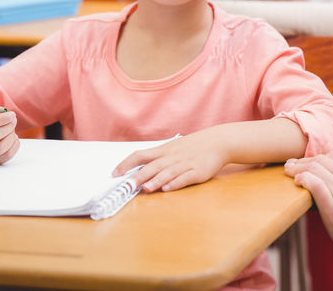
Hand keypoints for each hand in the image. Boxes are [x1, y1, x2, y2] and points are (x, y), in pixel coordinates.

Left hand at [112, 129, 229, 192]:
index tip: (114, 173)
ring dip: (156, 180)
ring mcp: (185, 165)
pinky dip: (176, 183)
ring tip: (146, 188)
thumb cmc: (193, 147)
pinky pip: (185, 178)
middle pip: (152, 166)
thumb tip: (138, 168)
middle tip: (126, 186)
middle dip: (138, 176)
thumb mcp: (173, 148)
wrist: (218, 142)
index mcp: (164, 151)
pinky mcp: (197, 172)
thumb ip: (158, 158)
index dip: (126, 164)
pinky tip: (168, 188)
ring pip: (168, 173)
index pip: (140, 155)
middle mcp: (172, 157)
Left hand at [284, 146, 332, 273]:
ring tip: (290, 172)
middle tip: (291, 165)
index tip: (304, 162)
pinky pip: (315, 186)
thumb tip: (328, 147)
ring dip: (298, 169)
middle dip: (303, 161)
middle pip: (321, 161)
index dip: (315, 156)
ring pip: (316, 171)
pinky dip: (303, 180)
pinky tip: (298, 182)